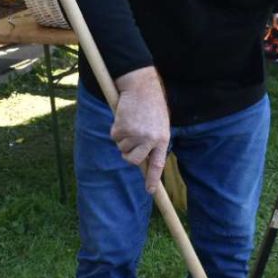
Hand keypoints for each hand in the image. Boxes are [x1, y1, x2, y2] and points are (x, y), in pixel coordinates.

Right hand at [111, 68, 170, 192]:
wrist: (140, 85)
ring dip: (122, 138)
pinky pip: (114, 136)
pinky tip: (124, 117)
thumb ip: (154, 141)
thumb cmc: (151, 104)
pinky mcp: (122, 127)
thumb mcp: (160, 124)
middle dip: (128, 155)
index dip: (153, 179)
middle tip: (129, 142)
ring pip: (121, 147)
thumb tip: (144, 160)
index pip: (157, 165)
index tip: (150, 191)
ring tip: (131, 121)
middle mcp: (149, 139)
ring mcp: (135, 134)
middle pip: (133, 160)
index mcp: (162, 138)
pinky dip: (115, 129)